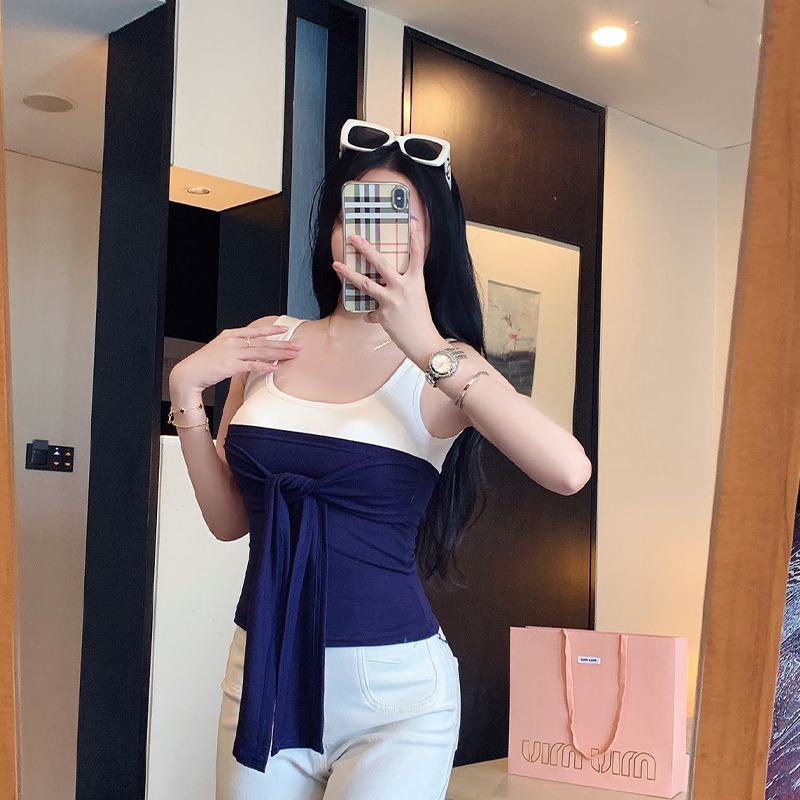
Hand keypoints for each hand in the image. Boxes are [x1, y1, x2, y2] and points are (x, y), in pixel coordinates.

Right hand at [168, 321, 301, 396]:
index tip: (286, 329)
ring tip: (292, 355)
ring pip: (260, 352)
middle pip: (262, 342)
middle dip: (282, 344)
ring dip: (279, 354)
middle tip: (297, 346)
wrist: (190, 372)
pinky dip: (264, 366)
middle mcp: (232, 341)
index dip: (272, 329)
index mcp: (231, 334)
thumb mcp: (222, 349)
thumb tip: (253, 350)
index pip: (256, 331)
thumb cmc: (206, 363)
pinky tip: (275, 367)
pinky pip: (251, 365)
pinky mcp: (230, 366)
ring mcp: (232, 353)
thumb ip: (237, 347)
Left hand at [331, 222, 445, 366]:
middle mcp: (404, 288)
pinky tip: (373, 319)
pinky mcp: (383, 315)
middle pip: (381, 264)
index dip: (416, 238)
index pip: (418, 255)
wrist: (424, 343)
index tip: (412, 221)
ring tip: (336, 265)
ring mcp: (392, 301)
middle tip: (354, 238)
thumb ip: (405, 288)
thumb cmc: (422, 320)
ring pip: (366, 284)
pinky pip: (370, 313)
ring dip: (349, 274)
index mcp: (416, 281)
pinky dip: (371, 316)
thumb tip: (389, 285)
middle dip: (366, 250)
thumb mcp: (418, 298)